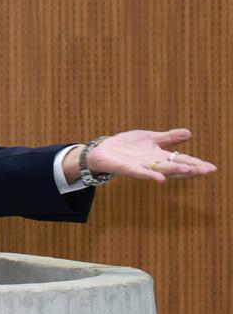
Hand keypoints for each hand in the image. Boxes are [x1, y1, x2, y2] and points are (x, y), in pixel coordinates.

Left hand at [64, 128, 217, 184]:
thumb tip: (189, 133)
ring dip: (175, 171)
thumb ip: (168, 137)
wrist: (103, 151)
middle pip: (175, 167)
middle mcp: (153, 164)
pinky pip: (141, 173)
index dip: (195, 163)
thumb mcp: (150, 138)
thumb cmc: (127, 146)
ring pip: (161, 170)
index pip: (181, 160)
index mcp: (159, 156)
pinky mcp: (129, 169)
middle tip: (208, 170)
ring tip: (189, 170)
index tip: (211, 167)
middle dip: (191, 169)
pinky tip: (161, 179)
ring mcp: (142, 167)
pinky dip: (151, 176)